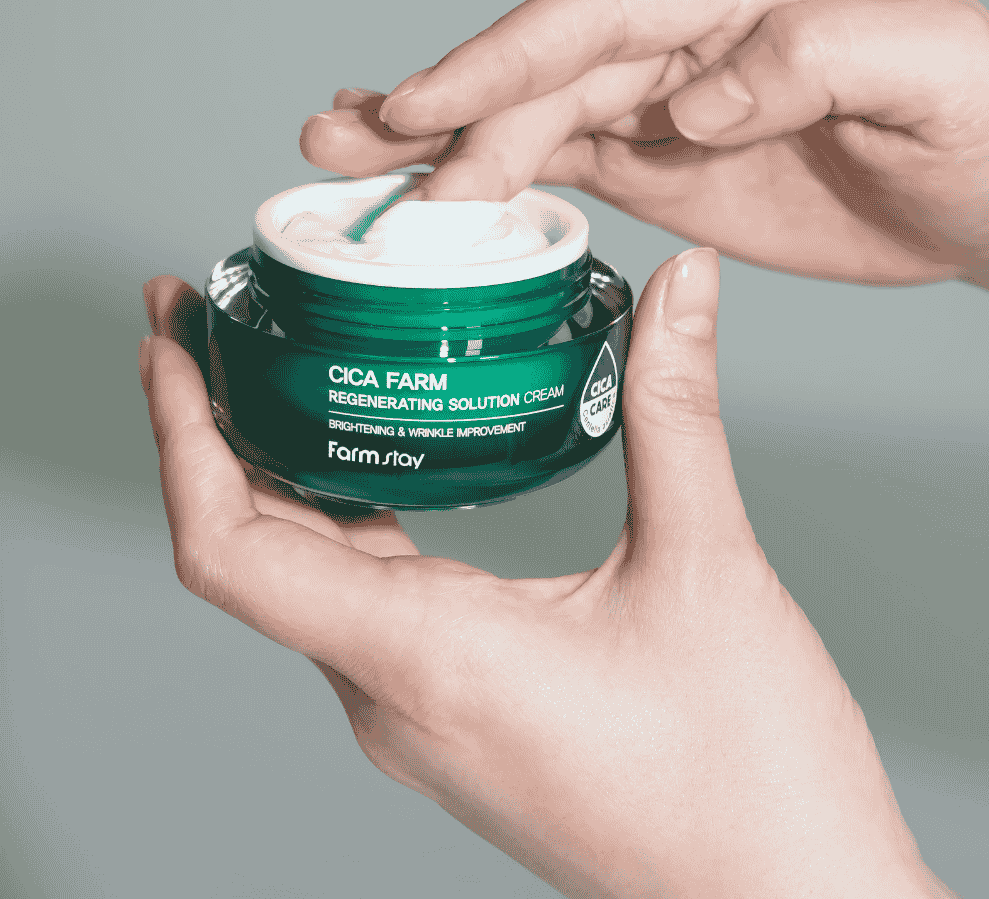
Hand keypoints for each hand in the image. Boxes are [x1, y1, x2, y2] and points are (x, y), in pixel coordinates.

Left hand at [141, 253, 953, 898]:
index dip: (181, 436)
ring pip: (301, 579)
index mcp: (424, 659)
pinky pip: (359, 605)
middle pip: (247, 551)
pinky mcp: (457, 715)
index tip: (169, 341)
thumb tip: (683, 282)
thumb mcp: (707, 568)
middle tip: (202, 317)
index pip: (231, 549)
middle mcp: (394, 697)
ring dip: (268, 472)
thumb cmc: (748, 777)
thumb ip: (675, 407)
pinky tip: (373, 460)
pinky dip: (338, 517)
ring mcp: (421, 716)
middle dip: (208, 428)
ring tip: (272, 369)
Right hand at [300, 0, 988, 329]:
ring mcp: (667, 88)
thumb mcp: (943, 75)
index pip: (606, 6)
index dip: (508, 54)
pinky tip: (420, 173)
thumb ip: (823, 57)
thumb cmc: (983, 129)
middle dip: (445, 103)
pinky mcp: (659, 150)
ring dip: (437, 131)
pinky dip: (483, 162)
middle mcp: (693, 24)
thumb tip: (699, 97)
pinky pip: (555, 152)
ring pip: (532, 104)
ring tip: (340, 152)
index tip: (427, 106)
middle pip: (547, 59)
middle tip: (345, 145)